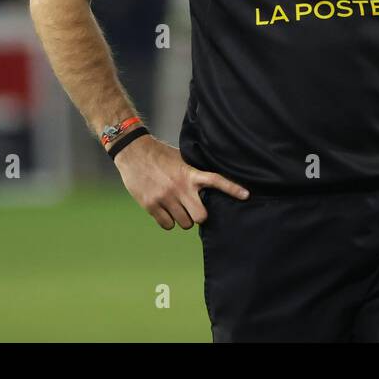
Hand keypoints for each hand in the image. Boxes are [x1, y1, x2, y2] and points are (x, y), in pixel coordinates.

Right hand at [112, 134, 249, 229]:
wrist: (132, 152)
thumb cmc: (160, 156)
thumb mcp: (181, 160)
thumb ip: (194, 174)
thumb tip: (209, 190)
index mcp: (190, 173)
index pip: (216, 180)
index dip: (232, 188)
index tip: (246, 195)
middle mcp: (179, 187)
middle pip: (201, 217)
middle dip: (199, 217)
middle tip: (193, 209)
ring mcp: (165, 198)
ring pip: (183, 223)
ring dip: (182, 218)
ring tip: (175, 205)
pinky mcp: (151, 205)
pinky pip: (167, 225)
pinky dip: (167, 221)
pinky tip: (163, 209)